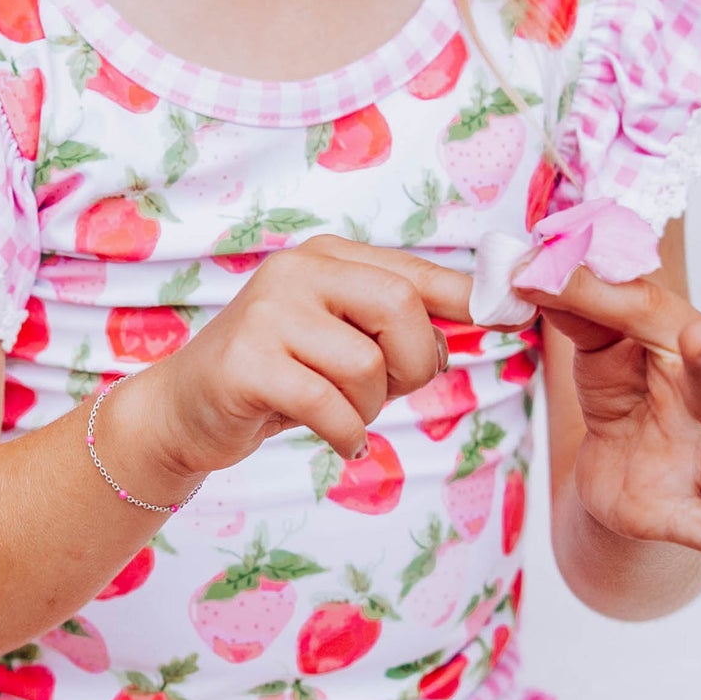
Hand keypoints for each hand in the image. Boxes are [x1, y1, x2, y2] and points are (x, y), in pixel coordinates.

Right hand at [144, 235, 465, 480]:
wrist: (186, 409)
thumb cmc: (279, 374)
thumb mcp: (339, 338)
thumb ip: (393, 326)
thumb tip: (467, 326)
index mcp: (328, 257)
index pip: (414, 272)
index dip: (468, 295)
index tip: (515, 314)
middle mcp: (297, 271)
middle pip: (399, 308)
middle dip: (414, 363)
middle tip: (393, 391)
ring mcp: (267, 312)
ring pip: (366, 364)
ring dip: (371, 407)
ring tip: (346, 414)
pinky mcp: (246, 362)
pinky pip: (328, 405)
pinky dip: (346, 434)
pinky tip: (339, 442)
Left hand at [517, 266, 700, 564]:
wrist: (616, 465)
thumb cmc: (621, 384)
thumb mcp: (596, 341)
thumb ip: (575, 307)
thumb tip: (528, 271)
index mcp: (682, 346)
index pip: (647, 315)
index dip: (605, 297)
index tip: (559, 274)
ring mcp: (698, 459)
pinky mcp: (678, 510)